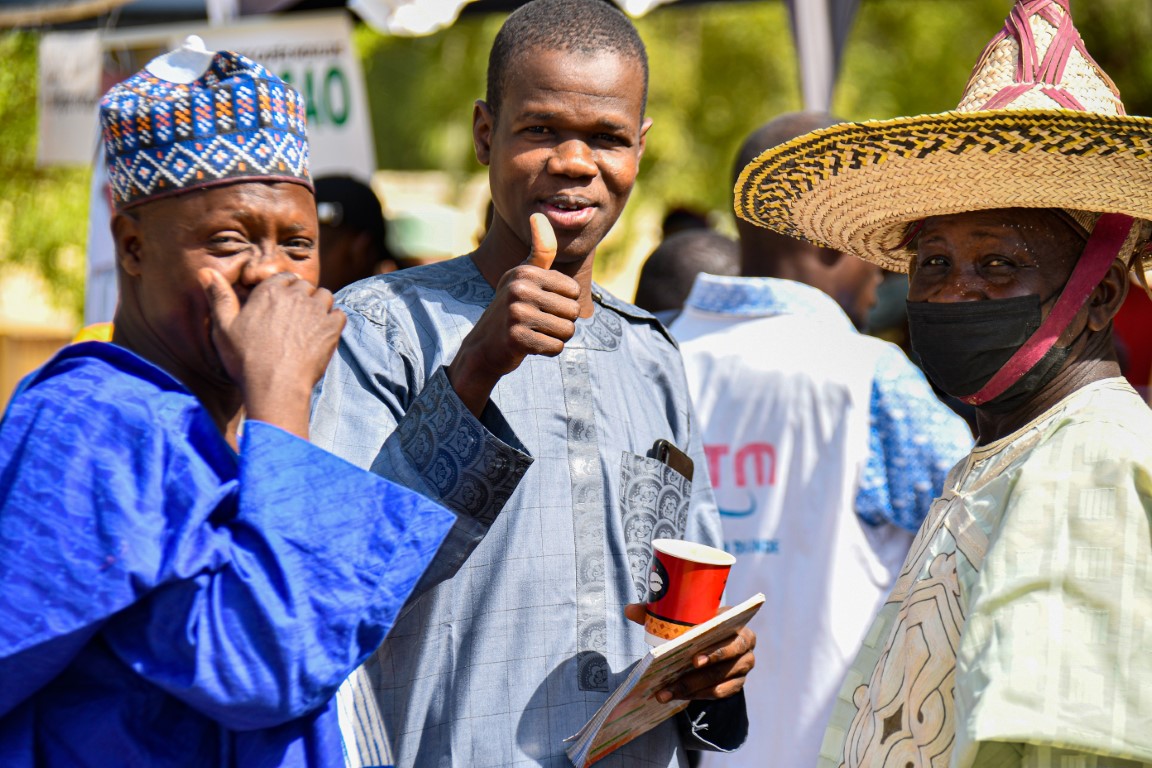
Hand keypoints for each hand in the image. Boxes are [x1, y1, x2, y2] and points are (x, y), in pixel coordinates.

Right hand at [199, 269, 344, 438]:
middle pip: (305, 286)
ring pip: (325, 296)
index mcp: (268, 291)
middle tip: (294, 319)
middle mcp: (295, 295)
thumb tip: (204, 271)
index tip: (281, 304)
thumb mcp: (224, 328)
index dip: (283, 289)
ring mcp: (316, 310)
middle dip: (301, 297)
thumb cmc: (246, 360)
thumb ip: (219, 297)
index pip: (283, 277)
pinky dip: (333, 322)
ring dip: (319, 307)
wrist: (275, 387)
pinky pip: (339, 314)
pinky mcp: (332, 328)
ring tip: (309, 326)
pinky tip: (322, 335)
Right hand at [448, 214, 579, 414]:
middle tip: (539, 323)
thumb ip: (540, 250)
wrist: (484, 346)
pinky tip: (530, 346)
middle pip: (573, 311)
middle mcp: (518, 288)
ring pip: (567, 331)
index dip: (564, 303)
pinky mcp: (516, 338)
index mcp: (524, 271)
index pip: (573, 291)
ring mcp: (515, 313)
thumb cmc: (512, 308)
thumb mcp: (523, 276)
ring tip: (535, 333)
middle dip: (562, 323)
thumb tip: (539, 214)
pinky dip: (547, 351)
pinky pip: (555, 347)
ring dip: (556, 337)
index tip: (541, 306)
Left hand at [624, 603, 755, 702]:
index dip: (715, 651)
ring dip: (690, 690)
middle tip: (671, 684)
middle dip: (695, 677)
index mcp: (736, 623)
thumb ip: (659, 612)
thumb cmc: (698, 621)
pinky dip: (697, 696)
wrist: (715, 636)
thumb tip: (629, 610)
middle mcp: (745, 645)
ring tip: (665, 694)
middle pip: (722, 665)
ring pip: (717, 682)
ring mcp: (743, 667)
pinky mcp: (737, 684)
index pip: (731, 638)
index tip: (693, 660)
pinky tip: (678, 697)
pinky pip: (718, 693)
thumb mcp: (684, 614)